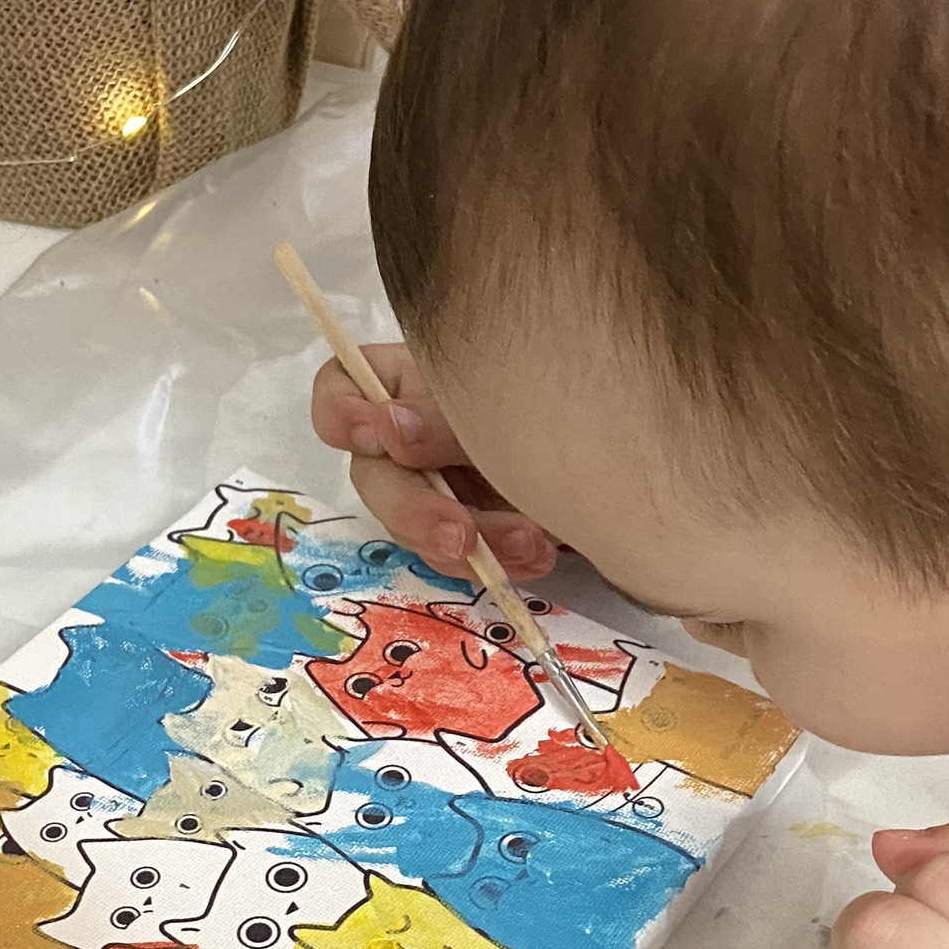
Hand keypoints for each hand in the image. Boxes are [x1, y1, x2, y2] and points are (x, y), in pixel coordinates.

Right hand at [309, 339, 553, 577]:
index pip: (340, 393)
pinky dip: (497, 562)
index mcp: (402, 386)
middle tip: (461, 536)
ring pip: (418, 530)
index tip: (376, 436)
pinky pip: (460, 558)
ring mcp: (434, 487)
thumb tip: (389, 429)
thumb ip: (438, 417)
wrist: (609, 439)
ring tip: (532, 545)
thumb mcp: (495, 398)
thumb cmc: (549, 392)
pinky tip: (538, 555)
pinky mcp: (466, 529)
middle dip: (416, 513)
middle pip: (375, 479)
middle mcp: (406, 440)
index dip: (345, 416)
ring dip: (470, 548)